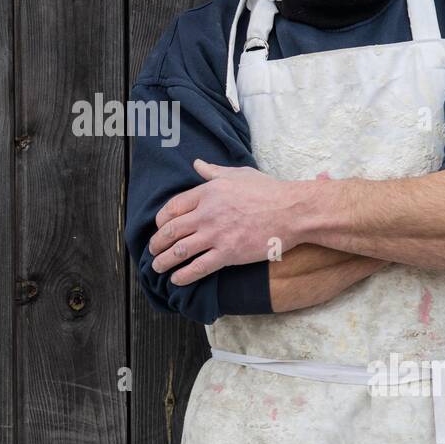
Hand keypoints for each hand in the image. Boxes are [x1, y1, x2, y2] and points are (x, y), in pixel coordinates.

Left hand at [148, 159, 305, 285]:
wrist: (292, 211)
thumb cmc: (268, 191)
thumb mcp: (239, 174)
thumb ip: (214, 171)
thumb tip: (197, 164)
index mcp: (208, 192)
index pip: (173, 207)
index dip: (162, 220)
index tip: (160, 227)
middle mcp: (207, 213)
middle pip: (171, 230)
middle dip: (157, 243)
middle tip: (152, 251)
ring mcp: (217, 234)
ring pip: (180, 250)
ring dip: (164, 261)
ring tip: (157, 268)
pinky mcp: (228, 254)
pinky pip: (199, 267)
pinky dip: (184, 275)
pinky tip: (176, 280)